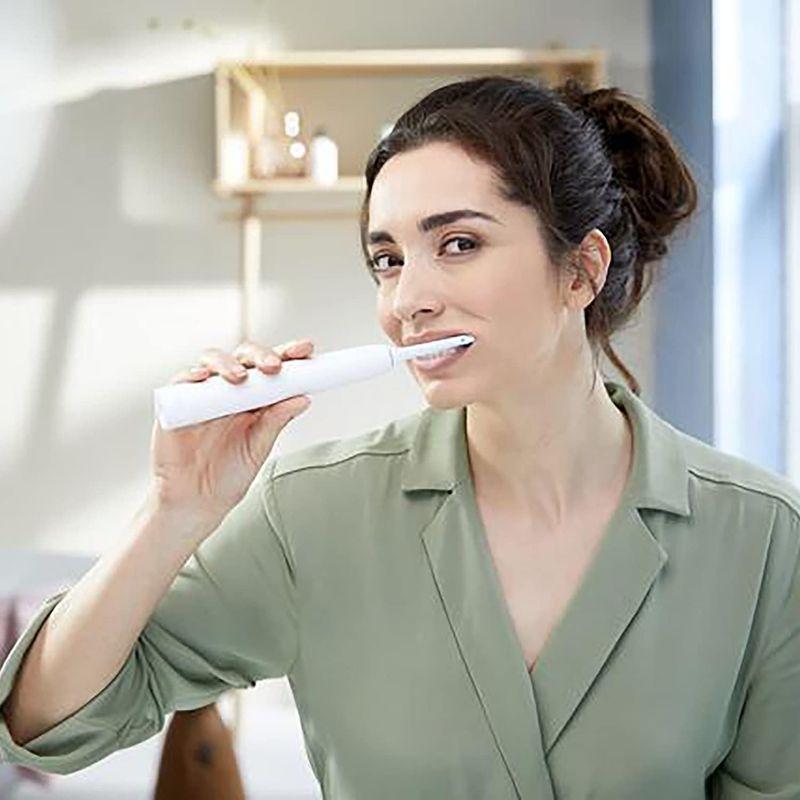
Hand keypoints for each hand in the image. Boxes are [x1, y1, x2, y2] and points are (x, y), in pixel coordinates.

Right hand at [148, 338, 314, 530]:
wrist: (196, 502)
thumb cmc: (229, 475)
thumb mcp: (258, 447)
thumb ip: (277, 421)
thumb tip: (303, 397)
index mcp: (255, 399)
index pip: (272, 368)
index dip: (288, 354)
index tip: (305, 349)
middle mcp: (230, 391)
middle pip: (244, 357)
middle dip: (261, 355)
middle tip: (274, 366)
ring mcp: (203, 394)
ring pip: (213, 361)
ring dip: (227, 363)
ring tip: (240, 378)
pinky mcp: (177, 403)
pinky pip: (181, 381)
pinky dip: (191, 375)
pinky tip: (201, 378)